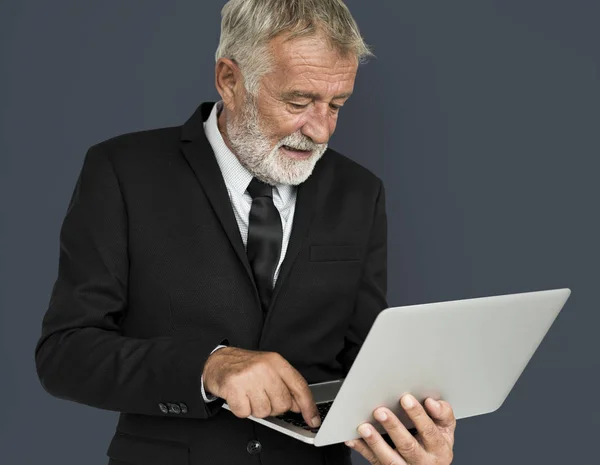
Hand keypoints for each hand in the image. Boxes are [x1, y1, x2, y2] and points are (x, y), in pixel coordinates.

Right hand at [202, 347, 320, 427]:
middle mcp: (264, 368)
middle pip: (283, 404)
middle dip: (274, 406)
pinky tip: (240, 397)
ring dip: (256, 408)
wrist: (218, 361)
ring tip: (250, 395)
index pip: (299, 386)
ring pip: (265, 412)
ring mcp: (249, 377)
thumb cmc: (246, 367)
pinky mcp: (234, 388)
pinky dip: (242, 409)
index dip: (308, 406)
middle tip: (263, 396)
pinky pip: (246, 413)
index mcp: (276, 362)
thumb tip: (300, 406)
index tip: (313, 419)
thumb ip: (286, 385)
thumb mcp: (269, 369)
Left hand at [346, 394, 455, 464]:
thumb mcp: (445, 430)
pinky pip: (375, 461)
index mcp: (439, 448)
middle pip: (408, 446)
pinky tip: (353, 439)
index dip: (418, 415)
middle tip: (380, 411)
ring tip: (365, 427)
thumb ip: (442, 414)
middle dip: (393, 427)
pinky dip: (362, 449)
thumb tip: (432, 402)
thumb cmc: (435, 444)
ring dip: (375, 442)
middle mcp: (423, 461)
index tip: (406, 399)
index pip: (429, 431)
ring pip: (390, 459)